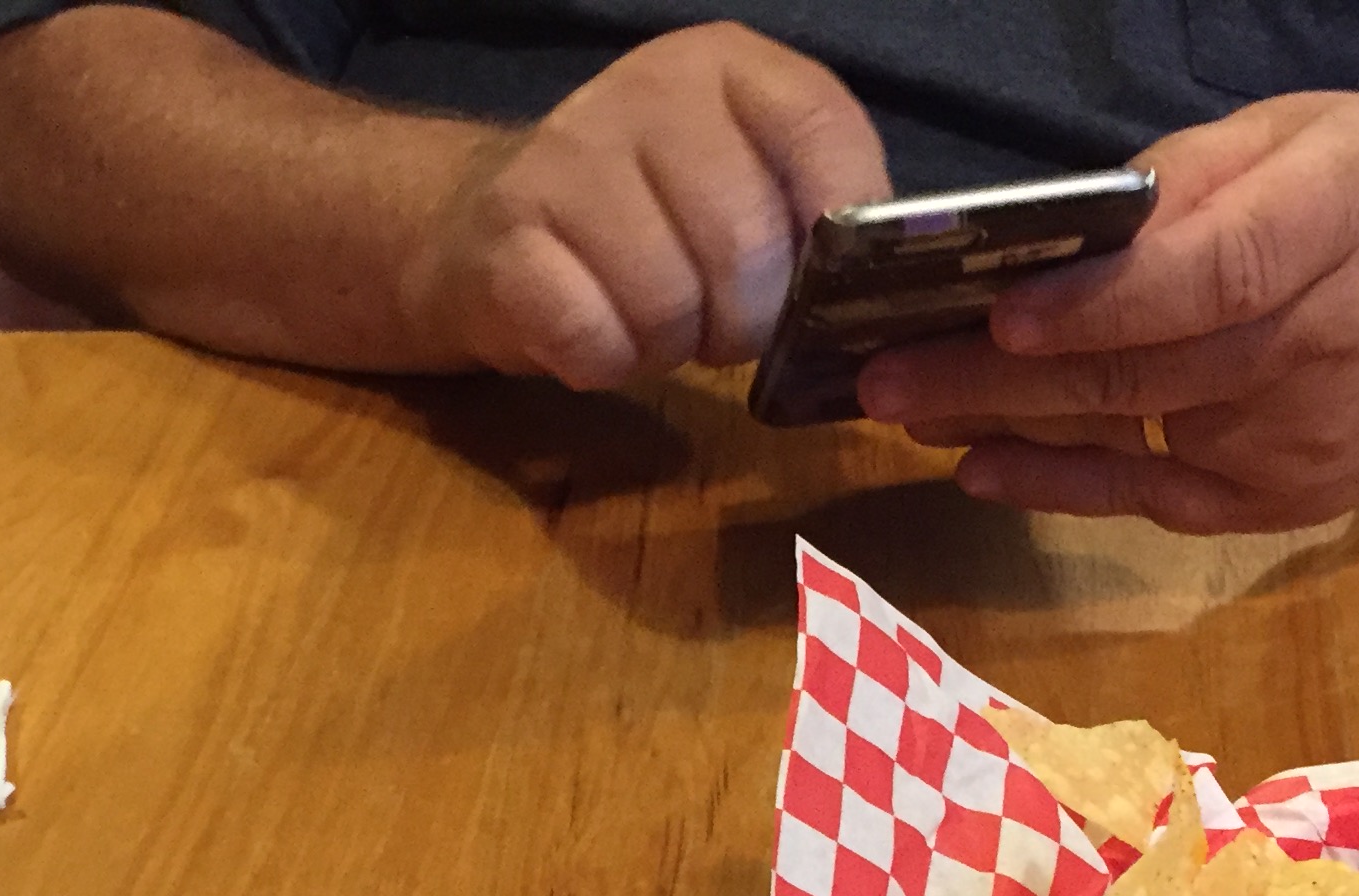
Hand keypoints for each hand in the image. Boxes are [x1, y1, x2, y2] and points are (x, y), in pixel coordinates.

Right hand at [403, 24, 887, 388]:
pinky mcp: (507, 237)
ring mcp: (567, 157)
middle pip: (744, 241)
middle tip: (720, 330)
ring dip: (670, 348)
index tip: (826, 284)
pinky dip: (605, 364)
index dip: (841, 221)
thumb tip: (875, 285)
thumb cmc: (641, 219)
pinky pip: (592, 335)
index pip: (821, 128)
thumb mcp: (735, 180)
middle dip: (745, 321)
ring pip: (667, 300)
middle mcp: (647, 92)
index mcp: (724, 68)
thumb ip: (805, 207)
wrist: (483, 229)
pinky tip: (595, 341)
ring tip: (652, 329)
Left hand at [852, 95, 1358, 531]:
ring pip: (1132, 435)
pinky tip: (979, 463)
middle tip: (881, 373)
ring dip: (1007, 424)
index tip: (998, 313)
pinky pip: (1151, 499)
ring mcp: (1309, 441)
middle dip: (996, 377)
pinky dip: (1058, 482)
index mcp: (1347, 220)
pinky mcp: (1288, 505)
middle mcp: (1331, 342)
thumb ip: (1190, 186)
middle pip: (1143, 371)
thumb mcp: (1311, 136)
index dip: (1100, 306)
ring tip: (907, 404)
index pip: (1211, 277)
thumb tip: (1060, 240)